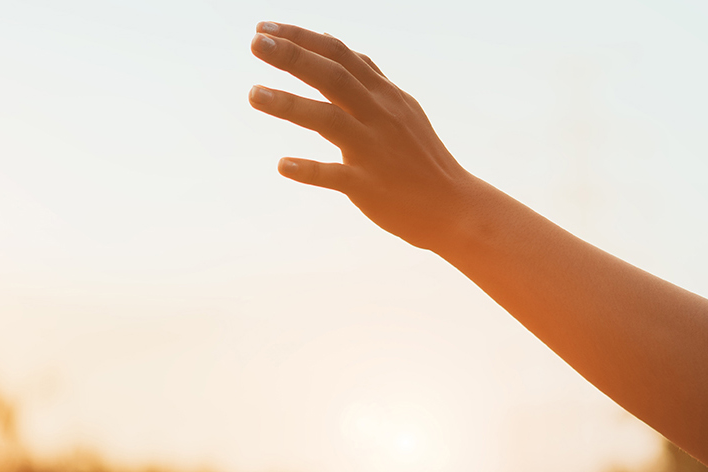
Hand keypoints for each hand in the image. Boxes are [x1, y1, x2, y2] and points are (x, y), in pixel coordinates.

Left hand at [248, 22, 491, 250]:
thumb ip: (366, 74)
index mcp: (383, 95)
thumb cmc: (419, 155)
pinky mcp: (370, 186)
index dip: (302, 38)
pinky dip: (310, 169)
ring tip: (253, 93)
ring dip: (290, 105)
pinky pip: (336, 176)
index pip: (340, 54)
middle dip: (293, 57)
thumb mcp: (399, 105)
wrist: (454, 206)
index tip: (264, 28)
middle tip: (255, 43)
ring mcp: (375, 150)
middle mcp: (379, 116)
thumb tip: (329, 38)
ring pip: (330, 120)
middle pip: (334, 77)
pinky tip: (283, 165)